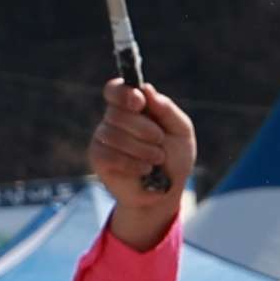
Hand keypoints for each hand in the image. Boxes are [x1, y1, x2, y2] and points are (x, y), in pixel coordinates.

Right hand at [91, 79, 195, 245]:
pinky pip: (110, 155)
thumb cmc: (175, 158)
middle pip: (117, 113)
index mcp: (132, 107)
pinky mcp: (98, 159)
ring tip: (156, 160)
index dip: (123, 93)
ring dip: (142, 150)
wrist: (167, 191)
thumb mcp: (181, 131)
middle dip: (144, 129)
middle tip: (159, 140)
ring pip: (114, 136)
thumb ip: (166, 109)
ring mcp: (103, 139)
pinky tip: (144, 170)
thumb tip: (146, 89)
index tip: (139, 103)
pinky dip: (132, 164)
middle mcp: (113, 119)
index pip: (114, 90)